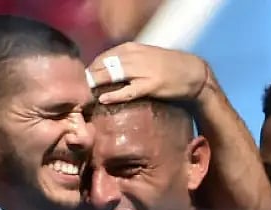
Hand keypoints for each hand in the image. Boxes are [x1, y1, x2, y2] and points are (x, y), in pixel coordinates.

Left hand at [86, 42, 209, 103]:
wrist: (193, 73)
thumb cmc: (167, 67)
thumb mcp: (145, 57)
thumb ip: (127, 61)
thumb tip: (106, 70)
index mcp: (131, 49)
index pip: (102, 58)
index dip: (90, 70)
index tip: (80, 82)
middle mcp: (135, 57)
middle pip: (103, 66)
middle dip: (89, 78)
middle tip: (77, 93)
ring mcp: (143, 71)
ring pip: (112, 76)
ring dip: (96, 85)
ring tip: (84, 96)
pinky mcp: (151, 85)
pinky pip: (128, 91)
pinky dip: (115, 95)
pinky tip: (103, 99)